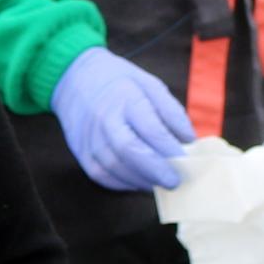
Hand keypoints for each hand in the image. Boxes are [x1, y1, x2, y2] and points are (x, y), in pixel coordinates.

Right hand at [51, 46, 194, 191]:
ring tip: (160, 183)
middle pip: (129, 151)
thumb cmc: (119, 83)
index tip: (186, 161)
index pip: (149, 128)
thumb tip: (189, 140)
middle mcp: (104, 118)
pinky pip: (104, 176)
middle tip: (175, 181)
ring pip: (116, 168)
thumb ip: (171, 112)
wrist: (75, 79)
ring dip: (142, 180)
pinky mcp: (82, 153)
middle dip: (155, 170)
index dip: (169, 148)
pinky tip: (140, 181)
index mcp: (125, 97)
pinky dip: (124, 183)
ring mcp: (89, 138)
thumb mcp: (149, 84)